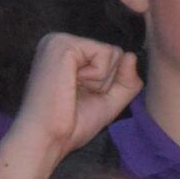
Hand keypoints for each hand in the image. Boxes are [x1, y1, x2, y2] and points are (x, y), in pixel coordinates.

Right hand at [9, 33, 141, 160]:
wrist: (48, 138)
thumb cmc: (72, 124)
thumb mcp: (110, 100)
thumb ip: (127, 79)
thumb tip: (131, 55)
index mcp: (67, 53)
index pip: (113, 58)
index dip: (108, 85)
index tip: (81, 97)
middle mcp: (60, 41)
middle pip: (116, 53)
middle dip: (106, 82)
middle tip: (77, 95)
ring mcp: (59, 40)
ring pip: (113, 53)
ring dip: (101, 81)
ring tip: (73, 90)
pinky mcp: (62, 44)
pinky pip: (106, 54)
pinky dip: (97, 76)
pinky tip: (72, 84)